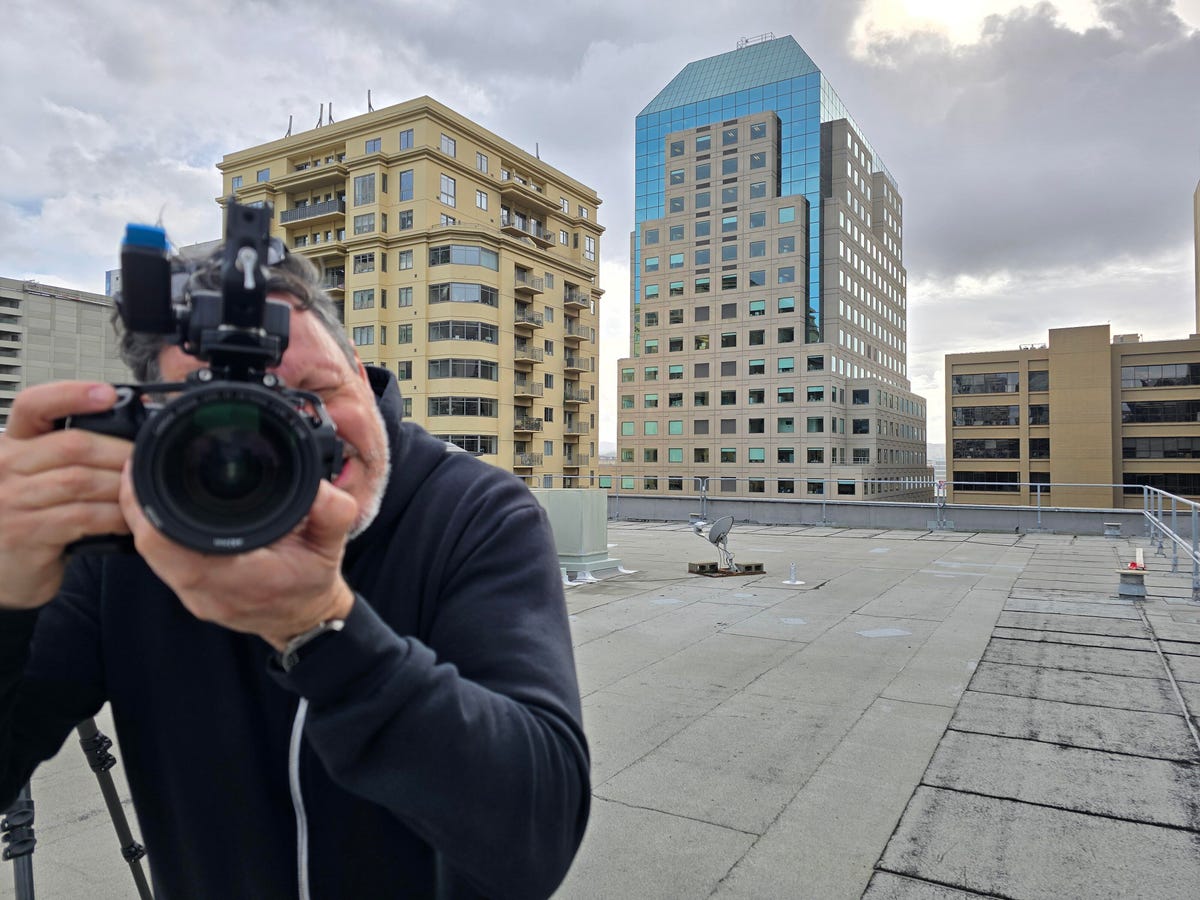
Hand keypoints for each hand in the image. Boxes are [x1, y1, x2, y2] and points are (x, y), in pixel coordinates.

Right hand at [0, 382, 131, 609]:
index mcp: (10, 444)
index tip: (108, 392)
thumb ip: (65, 454)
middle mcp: (4, 466)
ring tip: (141, 491)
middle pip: (72, 444)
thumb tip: (129, 434)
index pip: (33, 405)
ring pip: (81, 481)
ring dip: (121, 486)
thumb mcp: (34, 476)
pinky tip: (127, 519)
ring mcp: (11, 500)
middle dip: (119, 451)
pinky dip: (113, 516)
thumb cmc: (24, 517)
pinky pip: (82, 516)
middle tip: (146, 460)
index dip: (71, 394)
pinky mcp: (26, 532)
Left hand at [120, 471, 357, 648]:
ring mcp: (195, 596)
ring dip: (144, 518)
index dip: (147, 510)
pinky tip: (160, 508)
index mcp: (238, 579)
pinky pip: (160, 560)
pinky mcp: (191, 593)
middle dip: (138, 504)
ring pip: (150, 554)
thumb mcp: (331, 547)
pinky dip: (156, 532)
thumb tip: (321, 489)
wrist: (305, 618)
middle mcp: (208, 592)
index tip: (143, 472)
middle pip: (149, 547)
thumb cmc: (313, 583)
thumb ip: (332, 515)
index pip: (171, 546)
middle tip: (138, 464)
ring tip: (144, 480)